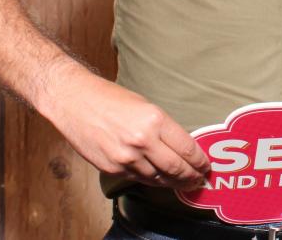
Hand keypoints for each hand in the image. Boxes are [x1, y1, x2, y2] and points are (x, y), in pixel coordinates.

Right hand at [42, 65, 209, 188]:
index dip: (200, 161)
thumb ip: (164, 128)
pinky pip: (139, 179)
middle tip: (200, 180)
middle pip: (176, 168)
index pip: (187, 149)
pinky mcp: (112, 168)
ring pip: (158, 178)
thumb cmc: (111, 98)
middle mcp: (142, 141)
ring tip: (184, 184)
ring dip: (173, 183)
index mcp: (155, 121)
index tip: (206, 166)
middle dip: (191, 177)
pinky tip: (161, 180)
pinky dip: (153, 181)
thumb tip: (182, 147)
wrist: (75, 101)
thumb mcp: (147, 106)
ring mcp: (125, 157)